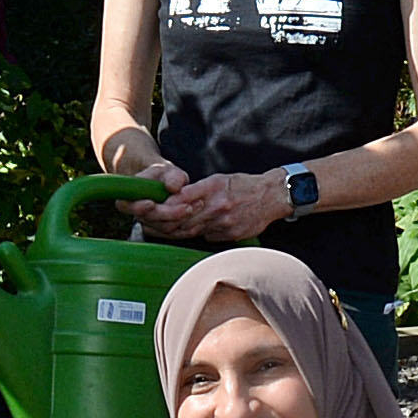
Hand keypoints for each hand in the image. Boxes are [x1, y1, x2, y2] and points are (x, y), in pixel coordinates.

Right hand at [116, 154, 197, 231]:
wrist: (167, 185)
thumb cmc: (164, 175)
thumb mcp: (168, 170)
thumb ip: (172, 177)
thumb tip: (172, 187)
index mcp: (130, 197)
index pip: (128, 206)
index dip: (139, 207)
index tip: (151, 203)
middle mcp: (137, 214)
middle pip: (151, 219)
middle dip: (171, 213)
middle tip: (189, 206)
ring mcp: (149, 225)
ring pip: (165, 229)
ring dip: (183, 220)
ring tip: (198, 205)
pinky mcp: (162, 232)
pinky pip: (174, 235)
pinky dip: (187, 230)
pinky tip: (199, 222)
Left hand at [133, 170, 288, 243]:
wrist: (272, 196)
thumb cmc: (244, 185)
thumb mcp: (220, 179)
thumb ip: (197, 189)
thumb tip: (175, 198)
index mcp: (213, 189)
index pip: (180, 200)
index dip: (162, 206)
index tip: (148, 207)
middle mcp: (216, 207)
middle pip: (182, 219)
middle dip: (161, 221)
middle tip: (145, 221)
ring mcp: (224, 223)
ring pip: (191, 231)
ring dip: (172, 231)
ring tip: (157, 229)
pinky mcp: (230, 235)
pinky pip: (206, 237)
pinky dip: (194, 235)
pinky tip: (185, 233)